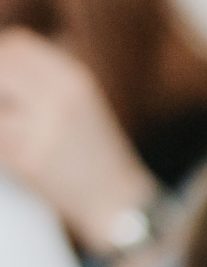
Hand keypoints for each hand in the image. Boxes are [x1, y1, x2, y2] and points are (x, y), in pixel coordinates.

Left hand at [0, 29, 159, 248]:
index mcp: (75, 80)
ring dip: (2, 117)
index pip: (18, 45)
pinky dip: (2, 146)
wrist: (118, 203)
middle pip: (2, 68)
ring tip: (16, 134)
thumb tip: (5, 61)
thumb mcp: (79, 101)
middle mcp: (61, 99)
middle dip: (1, 89)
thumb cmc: (92, 152)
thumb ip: (40, 78)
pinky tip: (17, 154)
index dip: (5, 59)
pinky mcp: (27, 160)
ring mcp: (44, 129)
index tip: (9, 82)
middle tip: (11, 111)